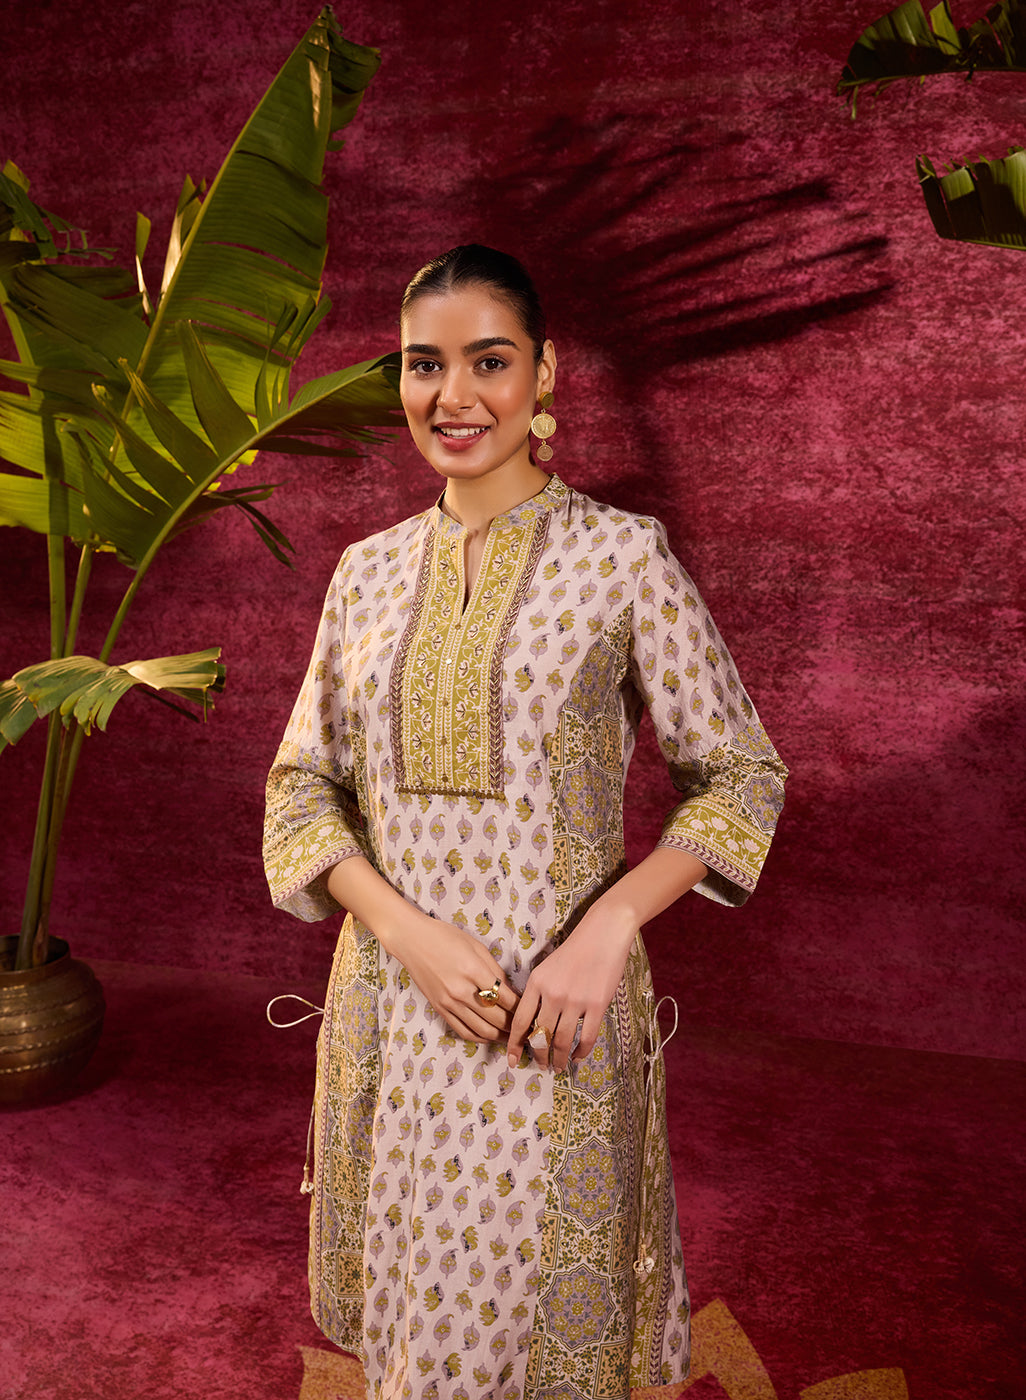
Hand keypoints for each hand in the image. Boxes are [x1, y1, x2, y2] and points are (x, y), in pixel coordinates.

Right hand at [385, 910, 519, 1043]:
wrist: (412, 941)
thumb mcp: (476, 946)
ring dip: (500, 1036)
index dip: (522, 1007)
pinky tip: (491, 1036)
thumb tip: (511, 991)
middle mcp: (461, 990)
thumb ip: (495, 970)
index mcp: (474, 970)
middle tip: (526, 1027)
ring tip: (513, 1036)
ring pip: (482, 1030)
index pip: (506, 998)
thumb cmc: (445, 937)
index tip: (531, 1010)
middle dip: (515, 1025)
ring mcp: (449, 1002)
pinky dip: (480, 1037)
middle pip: (497, 1018)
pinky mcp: (440, 1009)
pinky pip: (463, 1031)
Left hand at [506, 903, 637, 1070]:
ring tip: (558, 1066)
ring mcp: (576, 1001)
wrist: (603, 934)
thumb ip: (537, 993)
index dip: (515, 1044)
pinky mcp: (597, 1005)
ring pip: (562, 1041)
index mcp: (536, 983)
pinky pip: (586, 1037)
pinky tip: (577, 1057)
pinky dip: (581, 1052)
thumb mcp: (545, 968)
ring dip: (559, 1059)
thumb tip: (530, 1024)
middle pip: (541, 1036)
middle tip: (540, 1065)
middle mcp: (553, 994)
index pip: (520, 1021)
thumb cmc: (573, 951)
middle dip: (539, 1055)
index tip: (512, 1060)